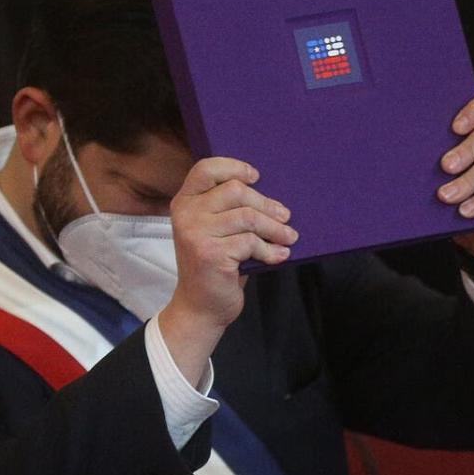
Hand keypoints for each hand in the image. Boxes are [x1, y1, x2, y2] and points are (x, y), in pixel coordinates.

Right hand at [158, 158, 296, 384]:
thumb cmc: (214, 264)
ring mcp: (196, 234)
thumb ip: (227, 208)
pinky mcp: (211, 254)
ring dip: (275, 228)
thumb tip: (270, 194)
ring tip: (289, 237)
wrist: (200, 307)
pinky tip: (279, 256)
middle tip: (285, 217)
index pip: (206, 169)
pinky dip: (271, 250)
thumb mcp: (213, 229)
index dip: (234, 167)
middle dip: (266, 204)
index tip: (256, 177)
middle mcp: (186, 214)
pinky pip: (251, 242)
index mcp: (184, 202)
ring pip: (248, 217)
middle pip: (235, 191)